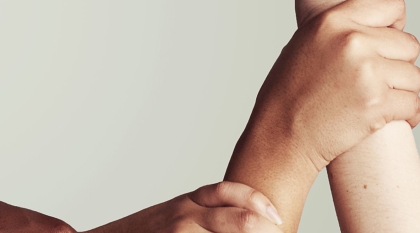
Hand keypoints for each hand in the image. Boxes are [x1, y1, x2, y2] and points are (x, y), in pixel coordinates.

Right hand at [83, 182, 282, 232]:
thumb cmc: (142, 232)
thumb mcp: (172, 215)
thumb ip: (203, 214)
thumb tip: (248, 218)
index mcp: (188, 203)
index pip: (225, 191)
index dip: (254, 199)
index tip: (275, 213)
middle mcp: (183, 216)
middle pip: (233, 217)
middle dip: (259, 223)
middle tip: (277, 228)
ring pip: (223, 230)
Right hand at [241, 0, 419, 174]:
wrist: (279, 135)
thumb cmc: (288, 93)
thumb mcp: (305, 44)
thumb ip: (340, 29)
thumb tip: (378, 26)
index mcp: (332, 21)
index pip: (391, 4)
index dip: (396, 24)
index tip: (388, 40)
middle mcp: (352, 41)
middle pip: (409, 45)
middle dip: (398, 64)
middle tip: (377, 80)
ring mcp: (367, 72)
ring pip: (415, 76)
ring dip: (403, 91)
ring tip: (378, 100)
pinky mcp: (378, 104)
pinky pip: (415, 104)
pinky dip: (408, 115)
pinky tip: (389, 118)